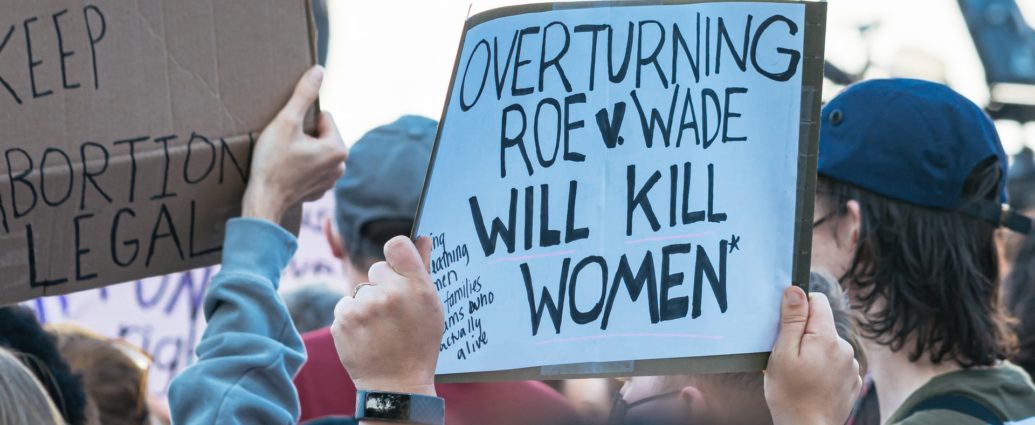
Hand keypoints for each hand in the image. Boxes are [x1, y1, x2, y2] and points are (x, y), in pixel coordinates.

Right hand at [242, 66, 347, 223]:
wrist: (263, 200)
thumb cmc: (272, 162)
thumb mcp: (286, 122)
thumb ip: (303, 95)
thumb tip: (319, 70)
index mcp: (338, 148)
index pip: (323, 118)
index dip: (302, 122)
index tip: (289, 135)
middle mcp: (341, 165)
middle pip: (321, 134)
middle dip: (304, 136)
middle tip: (285, 147)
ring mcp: (331, 180)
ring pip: (316, 150)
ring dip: (303, 149)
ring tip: (285, 159)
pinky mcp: (319, 190)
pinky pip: (312, 167)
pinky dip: (301, 166)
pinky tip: (287, 172)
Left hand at [331, 236, 441, 396]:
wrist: (397, 384)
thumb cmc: (419, 343)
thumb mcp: (431, 307)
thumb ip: (423, 269)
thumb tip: (423, 238)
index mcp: (416, 287)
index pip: (396, 245)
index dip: (396, 256)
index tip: (397, 269)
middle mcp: (389, 294)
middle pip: (377, 269)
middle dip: (383, 285)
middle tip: (393, 312)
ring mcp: (363, 308)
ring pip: (360, 289)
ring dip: (367, 304)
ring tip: (380, 328)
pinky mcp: (343, 321)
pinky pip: (345, 306)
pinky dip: (353, 318)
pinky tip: (367, 335)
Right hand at [764, 286, 860, 424]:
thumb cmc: (790, 395)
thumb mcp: (782, 353)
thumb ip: (792, 319)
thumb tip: (796, 289)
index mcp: (826, 336)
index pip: (817, 300)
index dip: (798, 309)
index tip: (786, 327)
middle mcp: (845, 347)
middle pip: (821, 324)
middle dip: (803, 334)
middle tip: (788, 357)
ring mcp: (851, 366)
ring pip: (828, 345)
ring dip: (814, 353)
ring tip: (800, 375)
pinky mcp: (853, 381)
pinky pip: (836, 363)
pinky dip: (823, 369)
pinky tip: (812, 384)